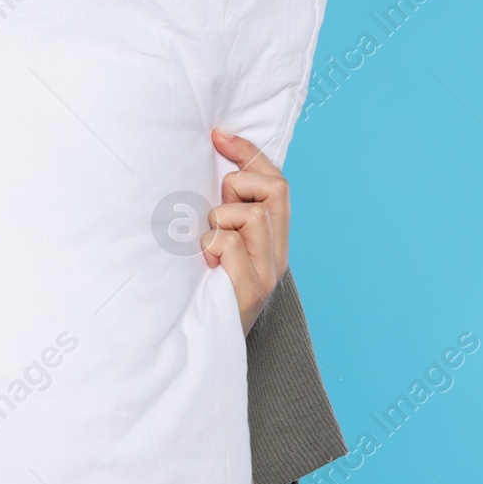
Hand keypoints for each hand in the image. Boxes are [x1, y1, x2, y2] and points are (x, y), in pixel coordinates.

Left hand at [200, 127, 289, 336]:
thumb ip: (225, 207)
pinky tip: (205, 266)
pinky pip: (228, 243)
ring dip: (218, 221)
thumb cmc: (203, 288)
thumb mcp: (217, 239)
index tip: (218, 134)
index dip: (248, 153)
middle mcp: (279, 253)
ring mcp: (269, 273)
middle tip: (216, 211)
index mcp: (274, 238)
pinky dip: (210, 246)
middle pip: (274, 189)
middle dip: (238, 187)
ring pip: (248, 215)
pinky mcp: (252, 290)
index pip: (275, 181)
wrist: (204, 348)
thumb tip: (213, 155)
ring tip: (208, 247)